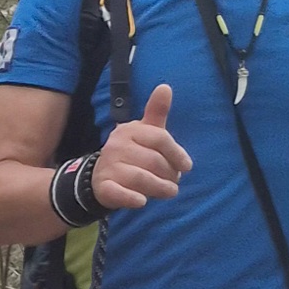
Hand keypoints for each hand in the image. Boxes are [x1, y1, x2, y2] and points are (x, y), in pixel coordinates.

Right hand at [92, 83, 191, 211]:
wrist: (101, 176)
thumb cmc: (132, 152)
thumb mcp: (145, 132)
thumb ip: (156, 112)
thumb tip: (165, 86)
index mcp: (130, 130)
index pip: (160, 138)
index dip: (177, 153)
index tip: (187, 166)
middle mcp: (117, 146)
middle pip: (154, 161)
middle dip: (170, 174)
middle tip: (175, 182)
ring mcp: (109, 166)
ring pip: (142, 178)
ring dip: (160, 188)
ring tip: (169, 192)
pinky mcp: (104, 187)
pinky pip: (120, 194)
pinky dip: (133, 199)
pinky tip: (142, 202)